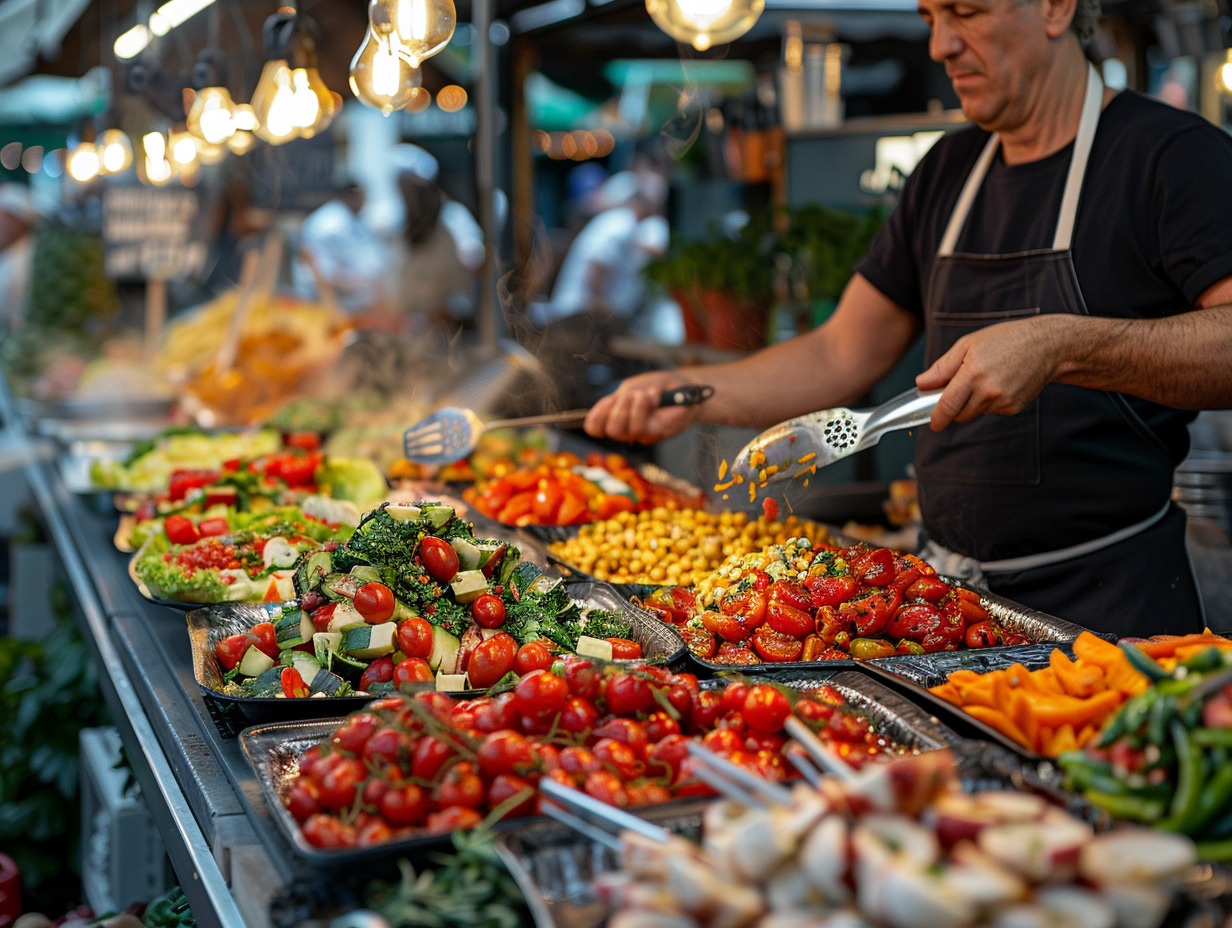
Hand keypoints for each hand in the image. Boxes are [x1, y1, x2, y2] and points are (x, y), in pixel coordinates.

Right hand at [584, 370, 706, 443]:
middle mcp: (626, 429)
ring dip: (631, 407)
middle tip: (630, 395)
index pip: (595, 428)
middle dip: (617, 409)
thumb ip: (618, 398)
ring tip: (643, 395)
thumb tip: (608, 405)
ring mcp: (641, 434)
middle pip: (609, 430)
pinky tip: (655, 396)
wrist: (685, 387)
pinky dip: (645, 406)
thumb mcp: (632, 387)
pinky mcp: (655, 433)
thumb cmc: (658, 386)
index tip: (608, 400)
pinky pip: (640, 427)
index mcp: (616, 417)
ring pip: (622, 431)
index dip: (595, 417)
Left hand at [915, 315, 1075, 430]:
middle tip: (960, 387)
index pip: (947, 405)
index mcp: (972, 373)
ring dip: (972, 403)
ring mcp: (1002, 401)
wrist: (1047, 346)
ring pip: (975, 413)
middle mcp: (988, 391)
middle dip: (954, 407)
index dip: (937, 417)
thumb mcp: (968, 345)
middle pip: (959, 414)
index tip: (932, 423)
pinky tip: (1000, 383)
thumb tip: (921, 384)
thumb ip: (942, 367)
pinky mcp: (1013, 407)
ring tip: (984, 378)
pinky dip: (989, 402)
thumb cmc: (1005, 340)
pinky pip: (991, 411)